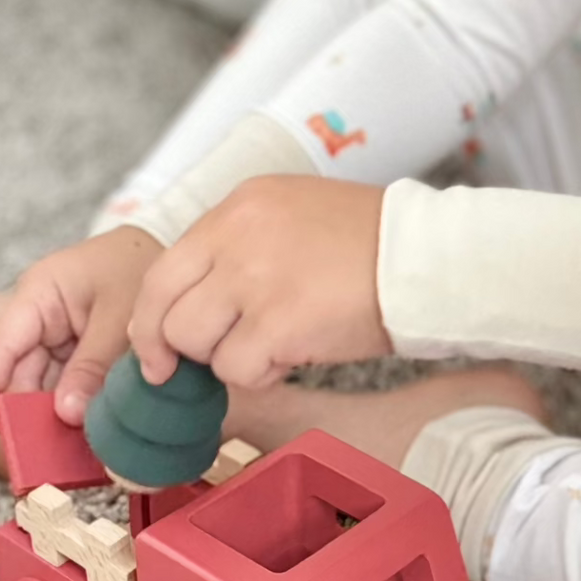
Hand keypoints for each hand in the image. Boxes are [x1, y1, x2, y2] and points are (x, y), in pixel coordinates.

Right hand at [0, 224, 164, 436]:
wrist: (176, 251)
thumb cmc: (142, 264)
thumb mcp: (119, 314)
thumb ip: (93, 364)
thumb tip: (67, 414)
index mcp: (40, 292)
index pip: (2, 344)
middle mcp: (41, 313)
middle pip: (21, 370)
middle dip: (28, 411)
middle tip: (38, 455)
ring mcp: (59, 331)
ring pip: (45, 381)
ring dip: (54, 413)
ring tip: (64, 451)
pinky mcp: (79, 346)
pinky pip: (68, 381)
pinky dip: (76, 403)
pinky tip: (85, 432)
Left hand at [125, 175, 391, 391]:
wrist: (427, 255)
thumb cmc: (370, 242)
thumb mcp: (291, 214)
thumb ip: (239, 246)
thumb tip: (193, 301)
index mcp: (240, 206)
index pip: (163, 268)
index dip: (153, 317)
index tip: (158, 349)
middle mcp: (237, 236)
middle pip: (165, 310)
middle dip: (176, 348)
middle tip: (199, 364)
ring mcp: (255, 279)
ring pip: (196, 344)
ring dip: (228, 358)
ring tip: (273, 344)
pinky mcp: (279, 323)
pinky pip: (238, 370)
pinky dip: (263, 374)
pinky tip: (296, 355)